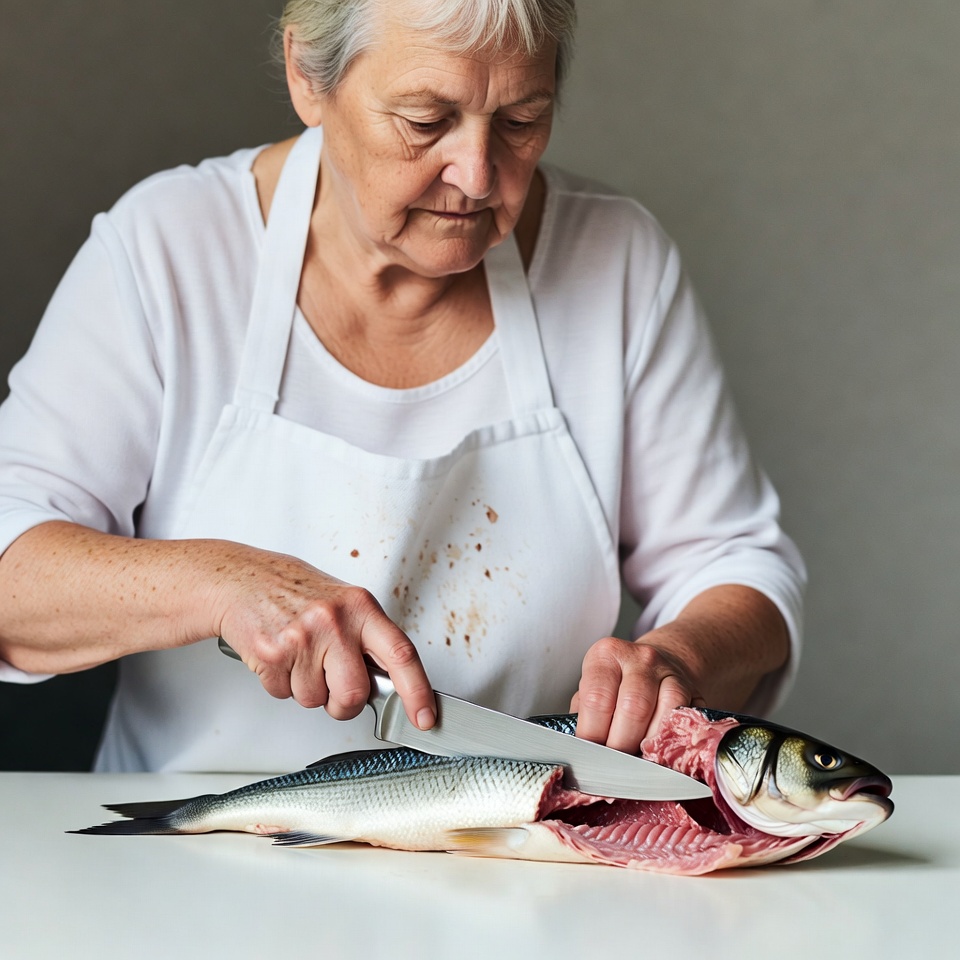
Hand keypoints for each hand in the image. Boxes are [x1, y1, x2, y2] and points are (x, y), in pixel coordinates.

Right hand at [211, 544, 435, 729]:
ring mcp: (302, 638)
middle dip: (343, 703)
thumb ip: (367, 639)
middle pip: (354, 693)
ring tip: (298, 655)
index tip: (425, 717)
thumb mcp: (343, 602)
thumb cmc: (294, 591)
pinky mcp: (272, 654)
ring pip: (315, 700)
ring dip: (306, 689)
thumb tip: (393, 684)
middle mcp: (335, 621)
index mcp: (360, 606)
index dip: (418, 691)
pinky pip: (284, 694)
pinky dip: (281, 683)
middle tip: (332, 685)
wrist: (241, 579)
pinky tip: (280, 656)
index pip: (401, 653)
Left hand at [570, 633, 704, 754]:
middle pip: (632, 708)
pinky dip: (670, 744)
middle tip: (614, 765)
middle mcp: (640, 658)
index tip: (591, 756)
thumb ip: (584, 716)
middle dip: (621, 746)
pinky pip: (684, 723)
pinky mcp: (693, 690)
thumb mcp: (591, 690)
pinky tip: (659, 755)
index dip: (593, 735)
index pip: (597, 699)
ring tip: (636, 763)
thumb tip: (579, 751)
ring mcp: (670, 672)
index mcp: (605, 655)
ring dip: (648, 748)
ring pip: (662, 717)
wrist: (653, 667)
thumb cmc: (615, 686)